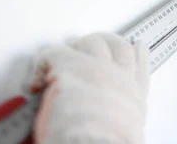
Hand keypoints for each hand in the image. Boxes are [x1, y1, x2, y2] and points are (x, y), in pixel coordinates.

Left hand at [30, 32, 149, 143]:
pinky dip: (40, 65)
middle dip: (103, 43)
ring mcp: (98, 68)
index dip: (137, 55)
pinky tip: (36, 81)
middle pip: (118, 47)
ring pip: (90, 42)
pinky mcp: (70, 65)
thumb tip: (104, 126)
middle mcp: (120, 79)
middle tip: (86, 48)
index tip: (136, 47)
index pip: (140, 70)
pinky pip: (52, 53)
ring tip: (59, 63)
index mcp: (134, 101)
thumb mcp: (124, 135)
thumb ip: (118, 121)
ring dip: (75, 49)